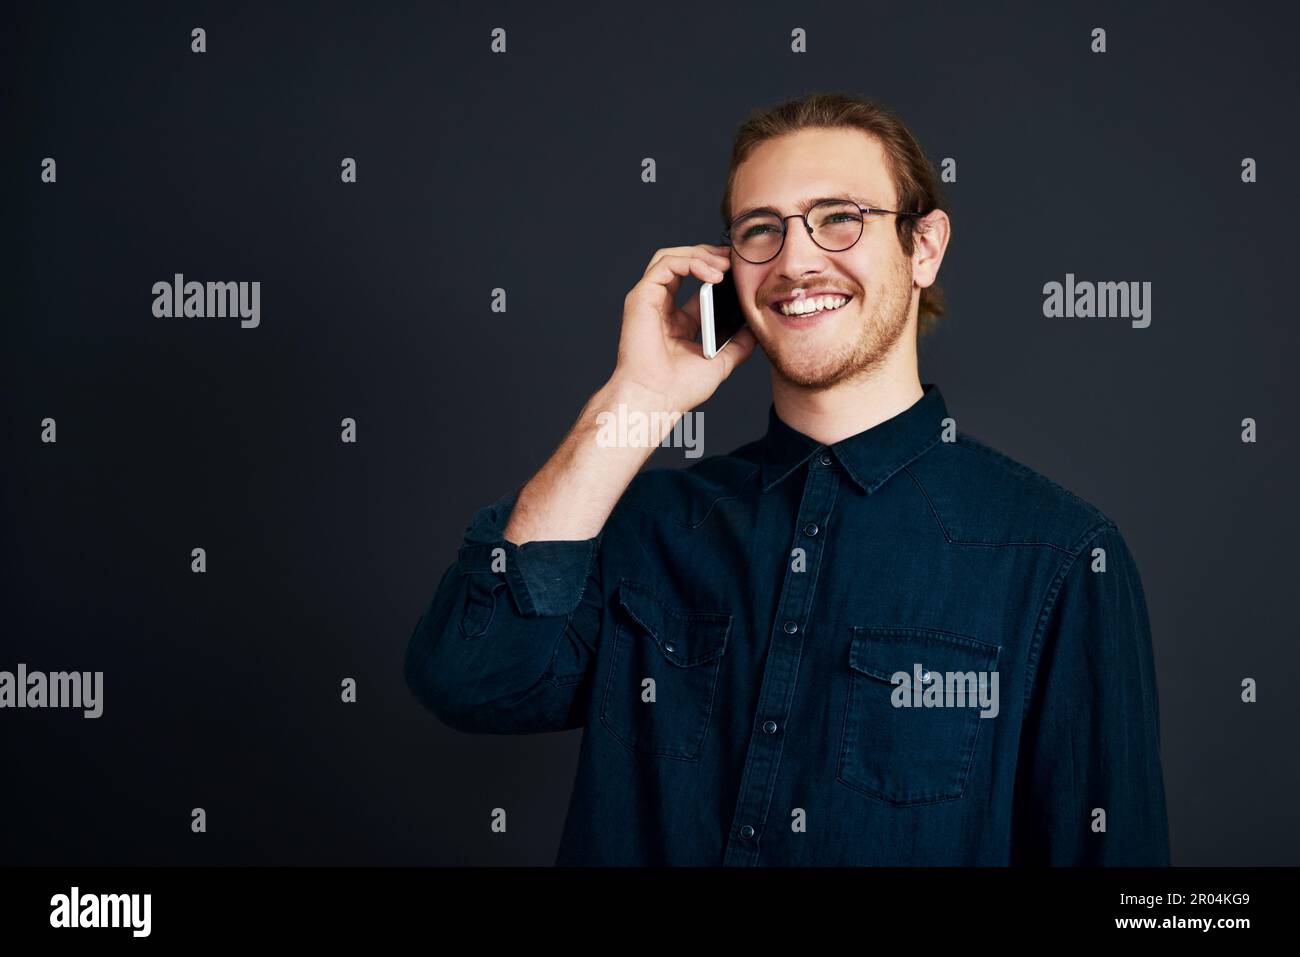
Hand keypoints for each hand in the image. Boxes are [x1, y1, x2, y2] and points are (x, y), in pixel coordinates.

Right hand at [609, 243, 756, 413]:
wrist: (656, 400)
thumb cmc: (679, 389)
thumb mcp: (720, 363)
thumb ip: (738, 344)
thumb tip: (757, 328)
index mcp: (678, 321)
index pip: (698, 283)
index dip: (719, 271)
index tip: (742, 271)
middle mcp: (662, 307)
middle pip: (685, 264)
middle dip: (712, 256)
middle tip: (736, 260)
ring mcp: (650, 300)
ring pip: (673, 257)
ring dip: (702, 255)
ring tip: (725, 266)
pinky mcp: (641, 296)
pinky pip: (665, 263)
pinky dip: (690, 262)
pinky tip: (713, 275)